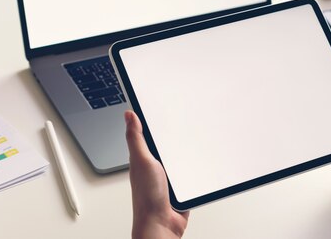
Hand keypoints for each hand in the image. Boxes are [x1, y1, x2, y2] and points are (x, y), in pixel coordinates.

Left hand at [125, 110, 188, 238]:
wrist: (163, 225)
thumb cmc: (147, 198)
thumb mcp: (142, 160)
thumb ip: (136, 138)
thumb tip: (129, 114)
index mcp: (144, 157)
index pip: (149, 133)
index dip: (155, 119)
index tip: (164, 104)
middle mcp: (155, 166)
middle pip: (169, 144)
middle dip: (177, 135)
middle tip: (187, 120)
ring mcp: (169, 177)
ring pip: (181, 158)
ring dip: (188, 155)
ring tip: (197, 141)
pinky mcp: (181, 187)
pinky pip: (191, 173)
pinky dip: (196, 169)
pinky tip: (200, 163)